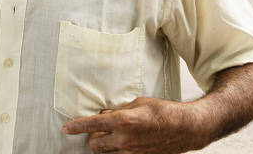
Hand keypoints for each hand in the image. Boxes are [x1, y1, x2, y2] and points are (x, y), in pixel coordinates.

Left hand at [63, 97, 202, 153]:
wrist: (185, 128)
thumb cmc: (163, 112)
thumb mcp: (139, 103)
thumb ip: (120, 110)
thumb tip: (106, 114)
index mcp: (123, 121)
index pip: (92, 125)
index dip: (76, 127)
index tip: (67, 128)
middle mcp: (124, 139)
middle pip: (94, 144)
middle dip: (93, 137)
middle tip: (101, 129)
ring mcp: (131, 152)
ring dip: (104, 145)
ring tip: (114, 136)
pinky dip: (117, 151)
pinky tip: (124, 143)